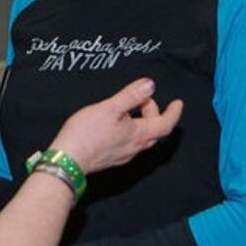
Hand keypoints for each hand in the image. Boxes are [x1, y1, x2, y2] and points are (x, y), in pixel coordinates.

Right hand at [49, 78, 181, 174]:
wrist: (68, 160)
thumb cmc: (86, 134)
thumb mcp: (110, 108)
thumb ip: (131, 96)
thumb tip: (150, 85)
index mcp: (138, 134)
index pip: (165, 124)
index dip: (174, 113)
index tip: (177, 103)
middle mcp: (134, 147)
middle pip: (154, 130)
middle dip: (153, 112)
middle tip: (143, 99)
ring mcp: (123, 155)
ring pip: (142, 138)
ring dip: (141, 122)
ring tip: (129, 109)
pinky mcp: (112, 158)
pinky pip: (129, 144)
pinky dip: (130, 131)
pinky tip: (116, 125)